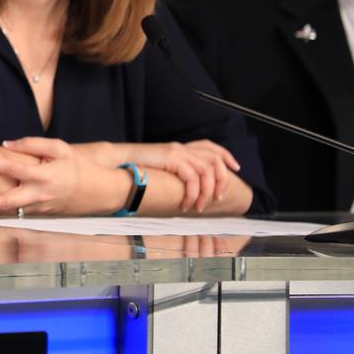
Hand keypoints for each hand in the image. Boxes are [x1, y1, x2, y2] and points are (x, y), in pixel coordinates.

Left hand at [0, 136, 125, 215]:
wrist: (99, 191)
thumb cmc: (78, 166)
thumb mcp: (59, 148)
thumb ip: (32, 144)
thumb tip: (7, 144)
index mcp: (43, 176)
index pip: (12, 169)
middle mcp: (39, 195)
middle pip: (6, 203)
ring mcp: (39, 208)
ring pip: (10, 212)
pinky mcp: (41, 214)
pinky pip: (18, 212)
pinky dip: (2, 211)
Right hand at [120, 140, 238, 212]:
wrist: (118, 161)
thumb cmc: (135, 169)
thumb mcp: (160, 169)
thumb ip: (174, 173)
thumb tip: (188, 189)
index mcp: (179, 148)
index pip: (210, 146)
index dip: (226, 156)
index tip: (235, 169)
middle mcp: (181, 147)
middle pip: (214, 160)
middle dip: (222, 181)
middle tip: (218, 198)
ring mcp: (177, 151)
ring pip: (207, 171)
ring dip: (206, 193)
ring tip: (199, 207)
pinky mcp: (172, 158)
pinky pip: (192, 178)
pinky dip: (192, 194)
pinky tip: (184, 204)